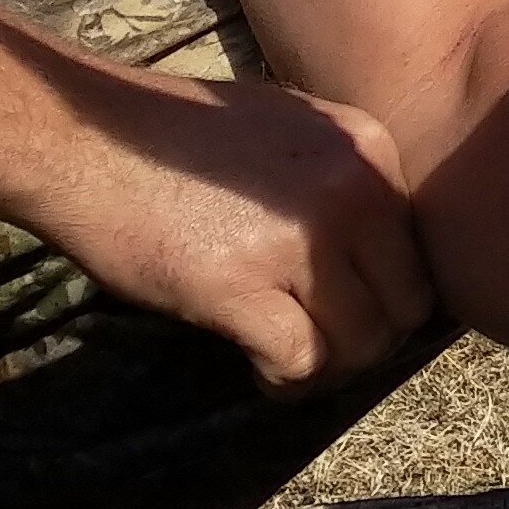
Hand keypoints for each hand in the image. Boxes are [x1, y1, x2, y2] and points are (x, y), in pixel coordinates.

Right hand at [26, 58, 435, 394]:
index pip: (420, 252)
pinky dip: (281, 379)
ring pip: (359, 344)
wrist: (88, 138)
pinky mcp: (245, 286)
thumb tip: (383, 264)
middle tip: (319, 345)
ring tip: (284, 355)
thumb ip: (344, 183)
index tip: (348, 309)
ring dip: (326, 365)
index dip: (386, 295)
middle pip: (404, 306)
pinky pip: (300, 363)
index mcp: (367, 147)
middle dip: (365, 339)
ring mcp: (302, 237)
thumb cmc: (180, 136)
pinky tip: (253, 362)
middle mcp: (351, 188)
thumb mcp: (290, 129)